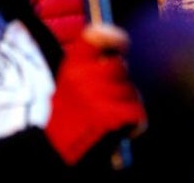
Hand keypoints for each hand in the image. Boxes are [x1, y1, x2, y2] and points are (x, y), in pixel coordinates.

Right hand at [45, 23, 147, 164]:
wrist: (55, 156)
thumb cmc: (68, 120)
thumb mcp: (70, 86)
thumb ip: (90, 67)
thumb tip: (121, 53)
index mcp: (72, 68)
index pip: (95, 37)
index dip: (114, 36)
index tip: (122, 44)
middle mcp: (83, 78)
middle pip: (122, 67)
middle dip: (122, 83)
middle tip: (110, 102)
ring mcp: (97, 97)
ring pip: (132, 92)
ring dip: (128, 105)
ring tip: (110, 120)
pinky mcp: (110, 117)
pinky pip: (137, 112)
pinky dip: (136, 124)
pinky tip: (124, 132)